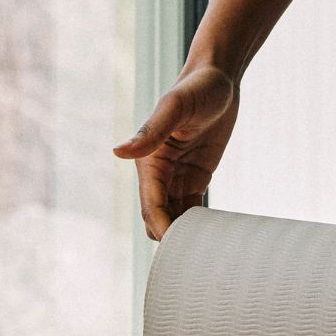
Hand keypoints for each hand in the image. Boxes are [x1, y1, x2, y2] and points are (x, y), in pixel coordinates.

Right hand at [113, 63, 239, 239]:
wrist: (218, 78)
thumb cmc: (197, 87)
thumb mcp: (176, 107)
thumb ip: (150, 131)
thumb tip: (117, 153)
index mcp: (149, 160)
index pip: (151, 204)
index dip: (162, 227)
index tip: (176, 246)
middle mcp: (159, 172)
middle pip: (159, 217)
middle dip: (170, 237)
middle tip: (193, 257)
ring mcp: (177, 177)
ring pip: (173, 217)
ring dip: (183, 234)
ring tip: (203, 252)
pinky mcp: (195, 177)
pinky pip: (191, 208)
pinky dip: (196, 224)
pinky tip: (209, 236)